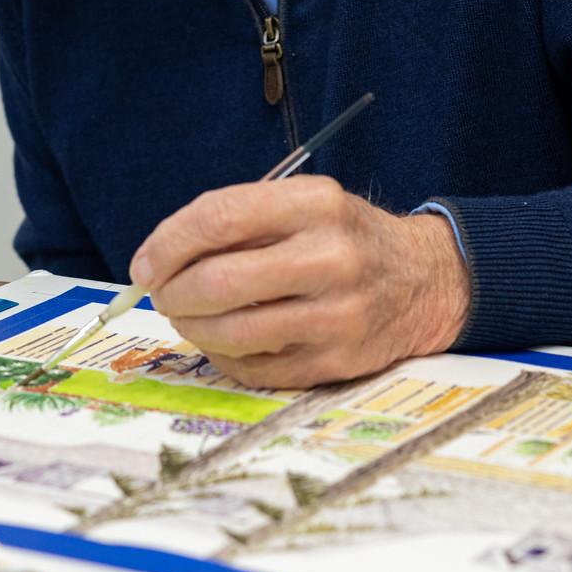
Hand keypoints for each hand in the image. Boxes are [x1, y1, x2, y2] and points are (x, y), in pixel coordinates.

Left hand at [129, 175, 469, 388]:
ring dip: (192, 327)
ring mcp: (336, 315)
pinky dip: (222, 355)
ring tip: (188, 316)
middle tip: (161, 294)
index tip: (145, 264)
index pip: (219, 218)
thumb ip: (239, 221)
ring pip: (231, 331)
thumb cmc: (345, 239)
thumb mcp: (305, 204)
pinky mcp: (336, 361)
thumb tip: (158, 259)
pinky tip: (223, 339)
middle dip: (172, 292)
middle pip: (219, 281)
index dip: (167, 244)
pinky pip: (253, 367)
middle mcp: (331, 257)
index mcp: (316, 205)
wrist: (426, 281)